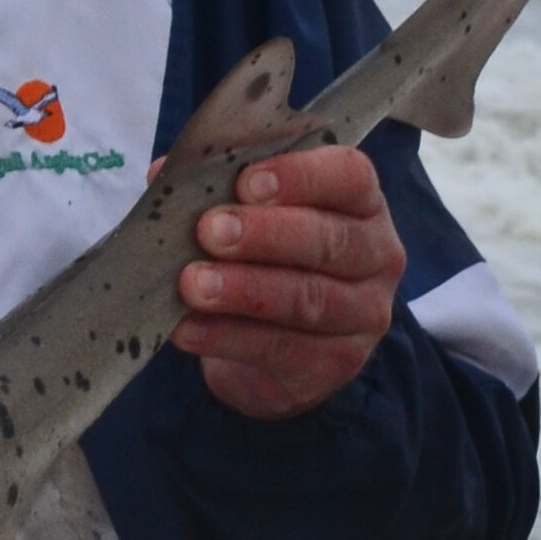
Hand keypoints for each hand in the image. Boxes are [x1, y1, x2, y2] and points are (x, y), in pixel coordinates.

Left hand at [174, 143, 403, 419]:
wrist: (272, 349)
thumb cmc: (265, 261)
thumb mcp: (250, 217)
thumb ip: (218, 190)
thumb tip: (164, 175)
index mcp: (360, 202)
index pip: (348, 176)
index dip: (300, 177)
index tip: (246, 182)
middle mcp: (376, 255)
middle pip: (328, 241)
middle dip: (264, 235)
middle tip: (209, 231)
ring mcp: (363, 314)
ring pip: (307, 299)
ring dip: (244, 290)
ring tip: (191, 284)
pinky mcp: (337, 364)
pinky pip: (281, 349)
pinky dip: (227, 338)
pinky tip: (187, 329)